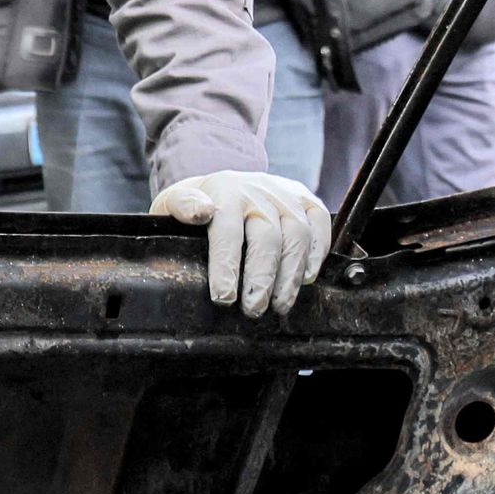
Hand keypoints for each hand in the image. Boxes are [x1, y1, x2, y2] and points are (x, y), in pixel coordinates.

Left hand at [155, 169, 332, 316]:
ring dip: (291, 274)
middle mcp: (259, 191)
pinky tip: (306, 279)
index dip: (226, 266)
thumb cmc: (198, 204)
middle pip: (267, 237)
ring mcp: (286, 195)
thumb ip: (182, 206)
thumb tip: (201, 212)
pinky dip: (317, 252)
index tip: (224, 297)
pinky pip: (320, 223)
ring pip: (297, 234)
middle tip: (254, 310)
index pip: (227, 232)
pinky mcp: (307, 200)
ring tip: (280, 304)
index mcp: (224, 192)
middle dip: (262, 277)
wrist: (225, 184)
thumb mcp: (175, 202)